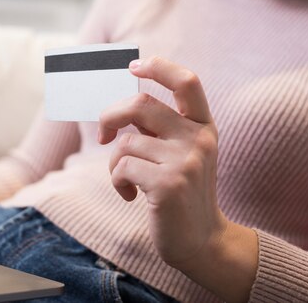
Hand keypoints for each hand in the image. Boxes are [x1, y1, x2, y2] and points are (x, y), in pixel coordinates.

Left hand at [98, 56, 226, 268]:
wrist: (201, 241)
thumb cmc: (182, 192)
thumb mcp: (180, 154)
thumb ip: (160, 128)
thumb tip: (122, 106)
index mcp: (203, 126)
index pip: (188, 82)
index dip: (159, 67)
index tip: (134, 67)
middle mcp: (198, 139)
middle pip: (141, 103)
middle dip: (111, 115)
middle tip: (103, 136)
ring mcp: (185, 161)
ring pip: (126, 142)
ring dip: (115, 163)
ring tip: (128, 180)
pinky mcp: (168, 184)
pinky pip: (122, 166)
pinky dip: (117, 181)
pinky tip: (130, 195)